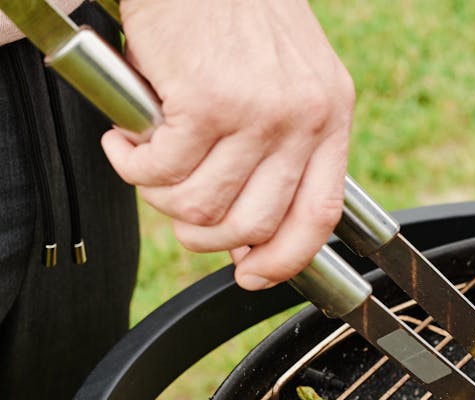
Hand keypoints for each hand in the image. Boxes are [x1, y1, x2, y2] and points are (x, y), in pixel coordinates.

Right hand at [102, 0, 354, 289]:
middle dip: (202, 232)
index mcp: (329, 115)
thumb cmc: (232, 9)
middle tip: (173, 204)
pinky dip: (130, 162)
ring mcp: (258, 112)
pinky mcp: (206, 101)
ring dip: (159, 195)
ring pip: (201, 205)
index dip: (284, 259)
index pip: (319, 215)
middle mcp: (302, 118)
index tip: (252, 276)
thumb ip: (279, 146)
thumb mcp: (285, 77)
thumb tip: (250, 229)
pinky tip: (125, 136)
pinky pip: (161, 170)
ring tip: (145, 159)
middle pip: (252, 223)